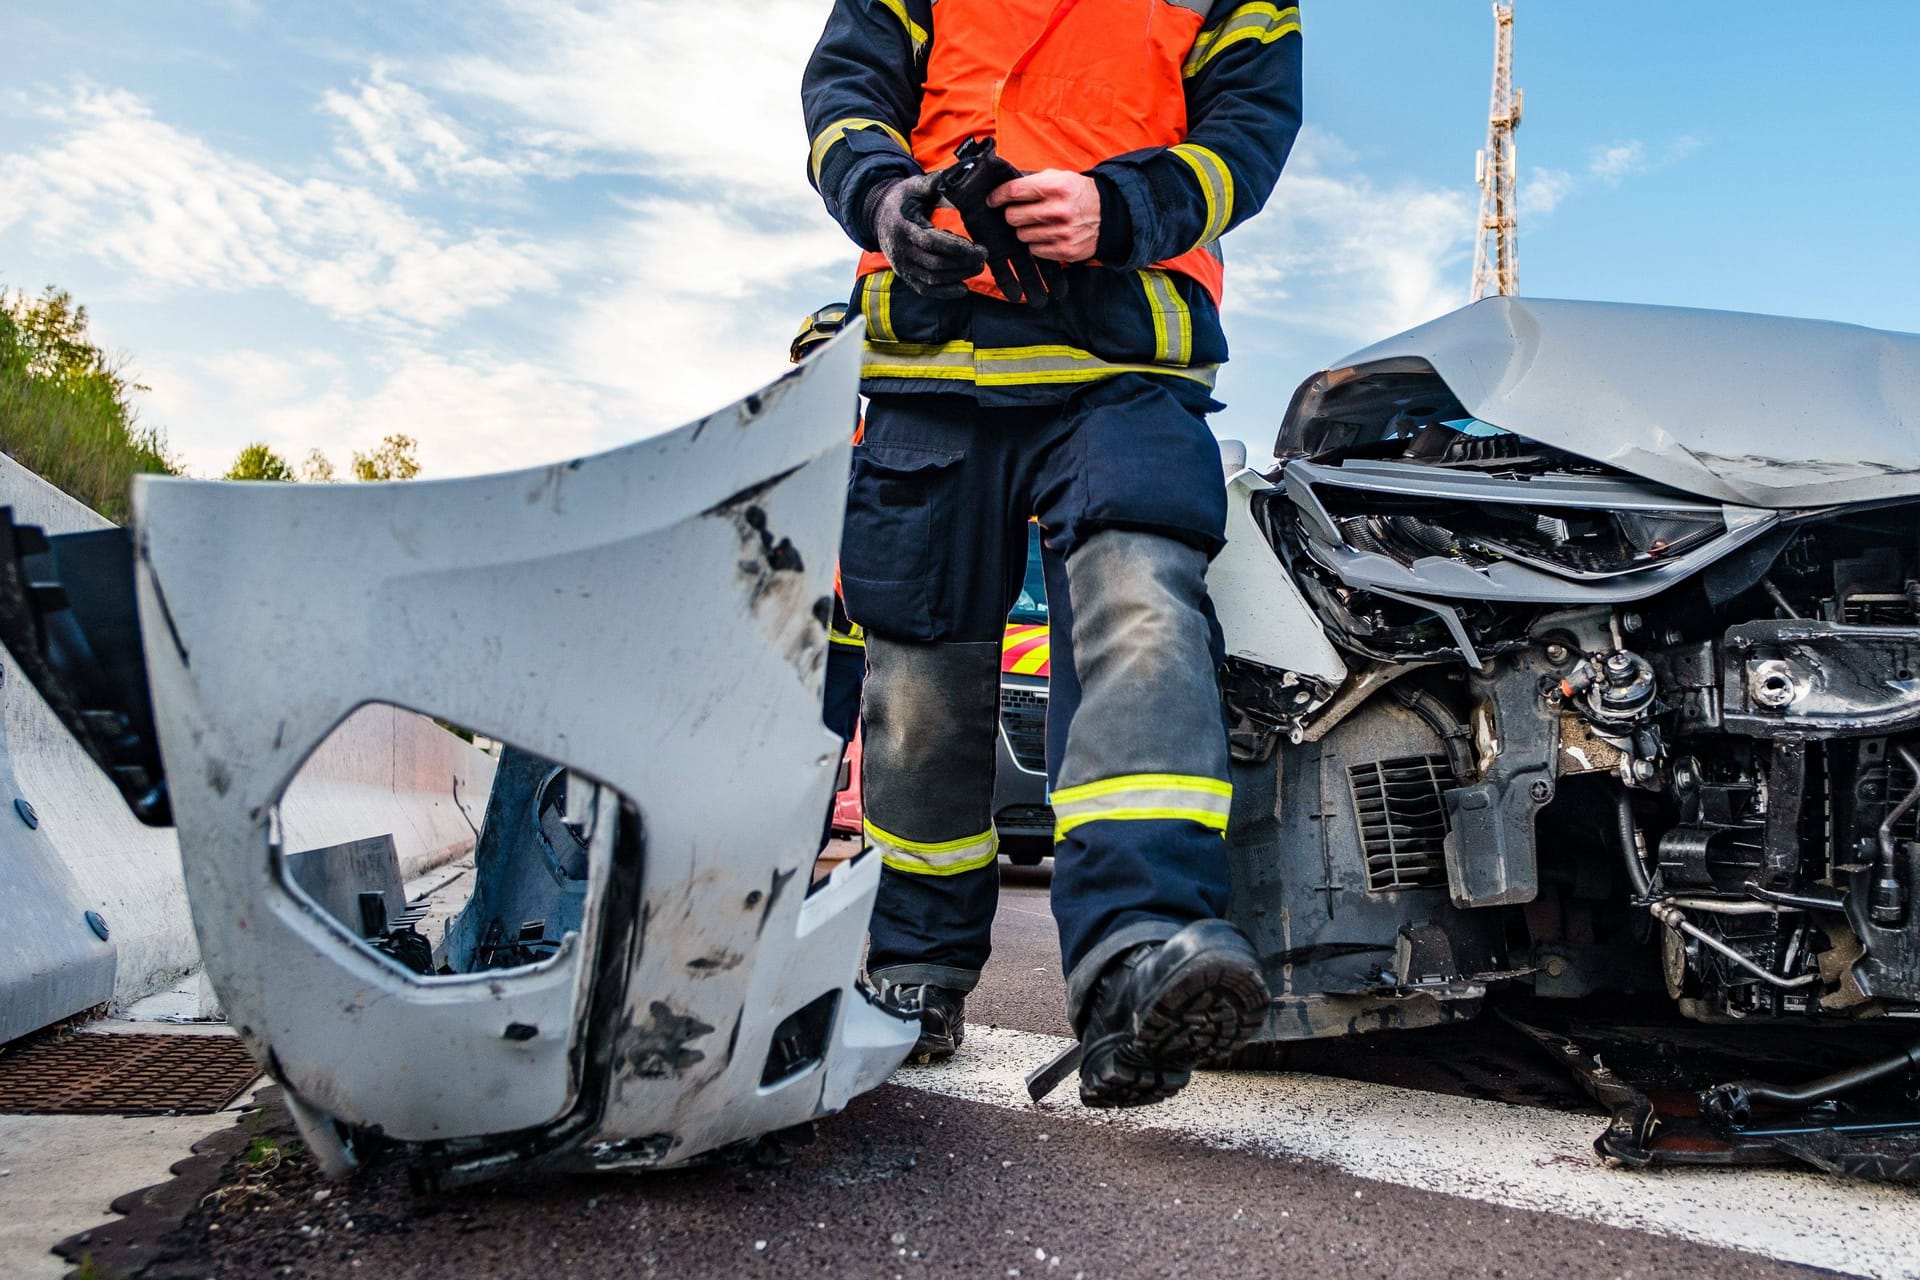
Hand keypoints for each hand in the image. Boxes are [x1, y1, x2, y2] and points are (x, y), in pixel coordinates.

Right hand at [865, 173, 987, 298]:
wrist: (879, 216)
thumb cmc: (903, 199)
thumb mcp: (913, 186)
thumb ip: (932, 183)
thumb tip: (953, 175)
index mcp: (903, 227)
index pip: (931, 242)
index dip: (956, 248)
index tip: (979, 249)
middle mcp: (900, 250)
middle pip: (935, 264)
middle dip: (962, 263)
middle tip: (984, 257)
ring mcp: (902, 266)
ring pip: (932, 279)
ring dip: (958, 276)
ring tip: (978, 266)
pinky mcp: (906, 276)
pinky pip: (925, 290)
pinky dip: (945, 292)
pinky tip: (963, 288)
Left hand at [988, 170, 1101, 263]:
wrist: (1109, 215)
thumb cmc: (1077, 194)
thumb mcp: (1060, 177)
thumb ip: (1033, 181)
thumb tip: (1003, 187)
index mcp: (1056, 187)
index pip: (1015, 191)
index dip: (998, 195)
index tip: (992, 200)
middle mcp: (1058, 210)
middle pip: (1013, 216)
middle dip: (1013, 214)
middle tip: (1020, 212)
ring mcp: (1061, 232)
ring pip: (1022, 235)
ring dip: (1025, 230)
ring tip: (1039, 224)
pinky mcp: (1064, 250)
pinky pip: (1034, 250)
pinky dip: (1036, 244)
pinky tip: (1047, 235)